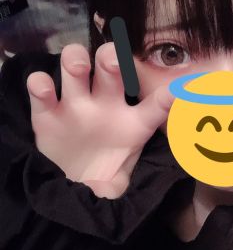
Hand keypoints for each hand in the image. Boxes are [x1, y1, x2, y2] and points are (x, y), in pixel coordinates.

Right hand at [25, 42, 173, 198]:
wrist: (70, 187)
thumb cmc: (104, 176)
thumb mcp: (117, 186)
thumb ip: (117, 186)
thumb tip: (111, 190)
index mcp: (133, 123)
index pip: (154, 106)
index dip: (166, 97)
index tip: (175, 90)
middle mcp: (106, 105)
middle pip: (111, 69)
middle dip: (112, 59)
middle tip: (112, 63)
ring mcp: (76, 106)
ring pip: (76, 68)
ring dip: (76, 60)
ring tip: (78, 67)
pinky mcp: (47, 113)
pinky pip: (41, 90)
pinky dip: (40, 85)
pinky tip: (44, 90)